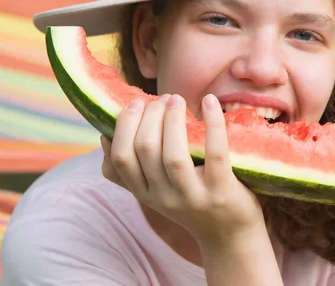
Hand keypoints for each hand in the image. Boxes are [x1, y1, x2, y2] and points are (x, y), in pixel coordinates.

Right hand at [100, 93, 264, 245]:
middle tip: (163, 98)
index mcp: (145, 193)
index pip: (121, 158)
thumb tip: (104, 136)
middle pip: (145, 149)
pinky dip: (212, 122)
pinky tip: (210, 101)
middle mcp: (164, 198)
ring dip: (173, 118)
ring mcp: (193, 197)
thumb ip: (131, 171)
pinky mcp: (222, 192)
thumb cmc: (191, 203)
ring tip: (177, 99)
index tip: (137, 102)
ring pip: (173, 154)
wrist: (229, 236)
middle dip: (150, 115)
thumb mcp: (155, 192)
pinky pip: (215, 152)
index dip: (125, 125)